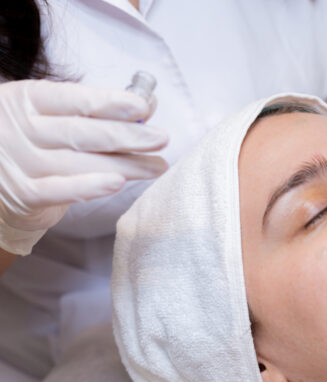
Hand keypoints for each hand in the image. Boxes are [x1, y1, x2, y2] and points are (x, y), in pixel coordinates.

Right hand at [0, 79, 168, 254]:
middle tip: (162, 139)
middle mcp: (20, 129)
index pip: (73, 99)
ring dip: (124, 165)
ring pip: (79, 163)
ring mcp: (20, 162)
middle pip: (81, 132)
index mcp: (27, 100)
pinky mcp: (23, 194)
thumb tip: (147, 105)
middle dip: (127, 136)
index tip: (143, 107)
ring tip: (157, 166)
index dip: (109, 102)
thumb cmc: (36, 141)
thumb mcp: (54, 115)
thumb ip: (96, 110)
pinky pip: (60, 191)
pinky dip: (90, 187)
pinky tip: (119, 183)